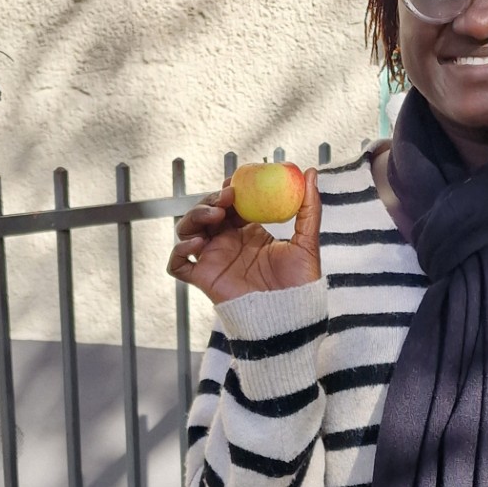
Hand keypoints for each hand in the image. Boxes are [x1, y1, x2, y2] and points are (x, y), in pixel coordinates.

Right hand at [167, 168, 320, 303]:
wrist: (291, 314)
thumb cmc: (300, 282)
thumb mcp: (307, 240)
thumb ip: (309, 207)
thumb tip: (310, 172)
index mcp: (247, 232)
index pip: (228, 203)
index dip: (228, 190)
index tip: (237, 181)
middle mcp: (226, 243)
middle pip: (204, 212)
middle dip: (211, 199)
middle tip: (227, 197)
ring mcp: (212, 260)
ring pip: (187, 230)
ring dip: (195, 216)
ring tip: (216, 216)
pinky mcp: (203, 278)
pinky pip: (177, 263)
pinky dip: (180, 250)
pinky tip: (198, 244)